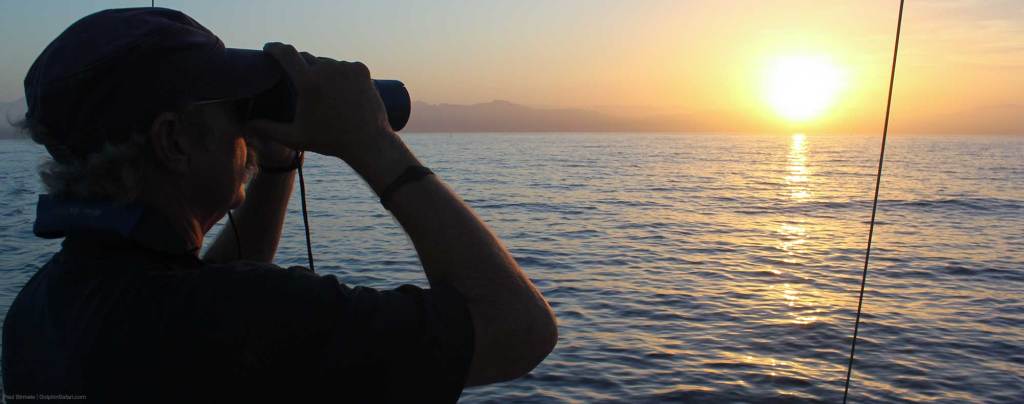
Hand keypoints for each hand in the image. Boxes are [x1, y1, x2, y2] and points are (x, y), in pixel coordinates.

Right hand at [245, 43, 391, 163]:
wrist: (368, 142)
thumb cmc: (330, 141)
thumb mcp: (295, 137)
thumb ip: (267, 129)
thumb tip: (245, 126)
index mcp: (308, 82)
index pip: (286, 53)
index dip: (275, 48)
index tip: (269, 48)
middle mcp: (327, 69)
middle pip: (306, 59)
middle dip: (299, 66)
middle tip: (298, 80)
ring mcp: (346, 67)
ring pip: (327, 63)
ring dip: (321, 71)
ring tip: (322, 90)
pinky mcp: (361, 69)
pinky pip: (344, 66)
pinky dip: (340, 73)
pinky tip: (339, 86)